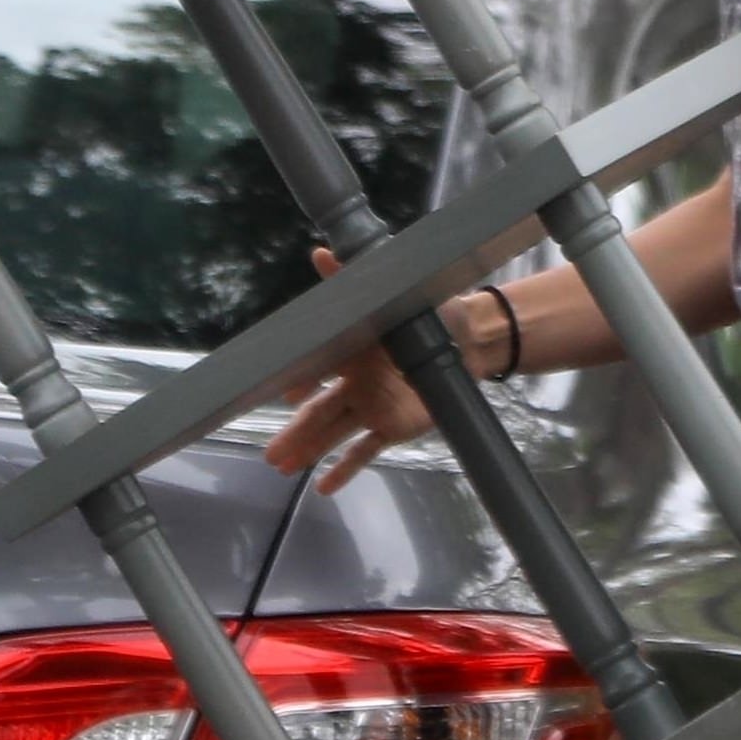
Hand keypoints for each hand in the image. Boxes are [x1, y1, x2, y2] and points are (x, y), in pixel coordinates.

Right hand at [263, 252, 493, 497]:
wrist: (469, 341)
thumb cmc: (427, 315)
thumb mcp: (391, 295)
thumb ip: (353, 280)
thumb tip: (321, 252)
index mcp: (350, 354)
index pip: (317, 371)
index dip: (301, 384)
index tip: (286, 394)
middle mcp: (354, 385)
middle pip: (320, 412)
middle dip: (296, 432)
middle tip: (270, 452)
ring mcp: (371, 409)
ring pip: (335, 433)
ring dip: (311, 451)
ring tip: (284, 468)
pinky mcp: (391, 427)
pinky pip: (365, 450)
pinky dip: (345, 469)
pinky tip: (323, 487)